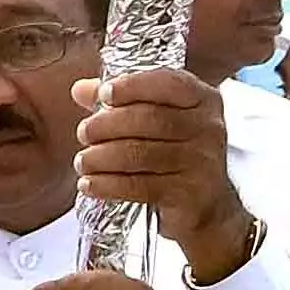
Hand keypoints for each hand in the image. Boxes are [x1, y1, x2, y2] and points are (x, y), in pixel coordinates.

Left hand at [73, 68, 252, 282]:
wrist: (209, 205)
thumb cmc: (176, 153)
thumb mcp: (156, 120)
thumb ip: (120, 101)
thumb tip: (80, 89)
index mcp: (203, 100)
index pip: (170, 83)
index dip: (133, 86)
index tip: (103, 94)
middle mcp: (209, 128)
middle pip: (150, 119)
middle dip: (108, 124)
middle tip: (83, 132)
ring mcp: (203, 162)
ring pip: (141, 154)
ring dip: (102, 157)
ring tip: (83, 161)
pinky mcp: (190, 194)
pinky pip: (140, 185)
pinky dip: (108, 184)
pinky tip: (90, 184)